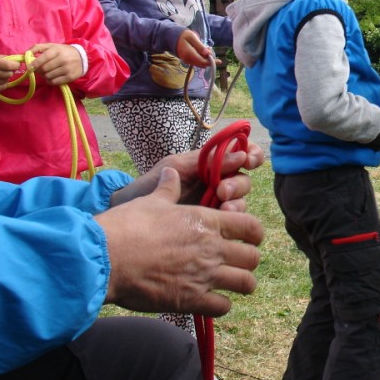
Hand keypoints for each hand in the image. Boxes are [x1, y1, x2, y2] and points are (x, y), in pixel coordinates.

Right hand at [0, 54, 19, 91]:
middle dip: (10, 72)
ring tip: (0, 74)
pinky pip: (0, 88)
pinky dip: (2, 84)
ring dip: (6, 78)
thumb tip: (15, 60)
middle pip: (8, 74)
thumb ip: (1, 57)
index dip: (15, 65)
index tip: (17, 64)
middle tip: (8, 69)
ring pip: (5, 81)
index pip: (7, 65)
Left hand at [28, 43, 83, 85]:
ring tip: (47, 73)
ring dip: (45, 76)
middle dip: (39, 71)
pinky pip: (55, 82)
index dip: (34, 64)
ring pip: (48, 76)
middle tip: (39, 70)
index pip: (43, 58)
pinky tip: (52, 77)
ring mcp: (67, 69)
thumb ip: (38, 47)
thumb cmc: (63, 51)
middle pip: (44, 69)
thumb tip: (25, 53)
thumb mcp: (52, 46)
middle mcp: (63, 59)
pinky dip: (50, 81)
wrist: (83, 57)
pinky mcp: (70, 77)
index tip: (29, 67)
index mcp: (57, 50)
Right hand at [97, 167, 263, 316]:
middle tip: (238, 263)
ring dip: (241, 284)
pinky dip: (221, 305)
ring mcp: (204, 275)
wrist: (104, 258)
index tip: (249, 239)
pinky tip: (211, 300)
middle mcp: (212, 247)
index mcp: (207, 221)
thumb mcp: (150, 201)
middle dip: (249, 261)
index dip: (254, 234)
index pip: (252, 227)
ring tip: (231, 284)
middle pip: (253, 257)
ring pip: (246, 283)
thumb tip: (171, 173)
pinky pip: (223, 307)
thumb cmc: (126, 226)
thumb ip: (168, 189)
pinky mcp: (191, 299)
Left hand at [110, 143, 265, 212]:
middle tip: (223, 190)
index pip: (239, 155)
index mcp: (209, 164)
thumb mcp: (175, 167)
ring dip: (236, 203)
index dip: (250, 155)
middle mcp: (217, 183)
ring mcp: (215, 205)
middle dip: (237, 184)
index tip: (248, 160)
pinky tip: (222, 220)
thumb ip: (205, 160)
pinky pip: (231, 222)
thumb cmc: (148, 185)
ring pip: (240, 202)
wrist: (129, 214)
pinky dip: (231, 220)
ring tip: (223, 207)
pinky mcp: (212, 225)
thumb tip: (239, 154)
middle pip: (243, 180)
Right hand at [175, 29, 212, 66]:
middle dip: (209, 59)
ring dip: (205, 58)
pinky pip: (197, 62)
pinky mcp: (188, 61)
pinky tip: (201, 51)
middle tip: (208, 48)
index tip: (219, 60)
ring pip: (200, 64)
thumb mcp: (192, 37)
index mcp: (189, 54)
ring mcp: (187, 61)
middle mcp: (188, 60)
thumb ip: (200, 46)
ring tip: (205, 48)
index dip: (212, 62)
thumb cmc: (183, 36)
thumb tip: (208, 54)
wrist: (172, 38)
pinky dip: (202, 58)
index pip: (202, 62)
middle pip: (202, 64)